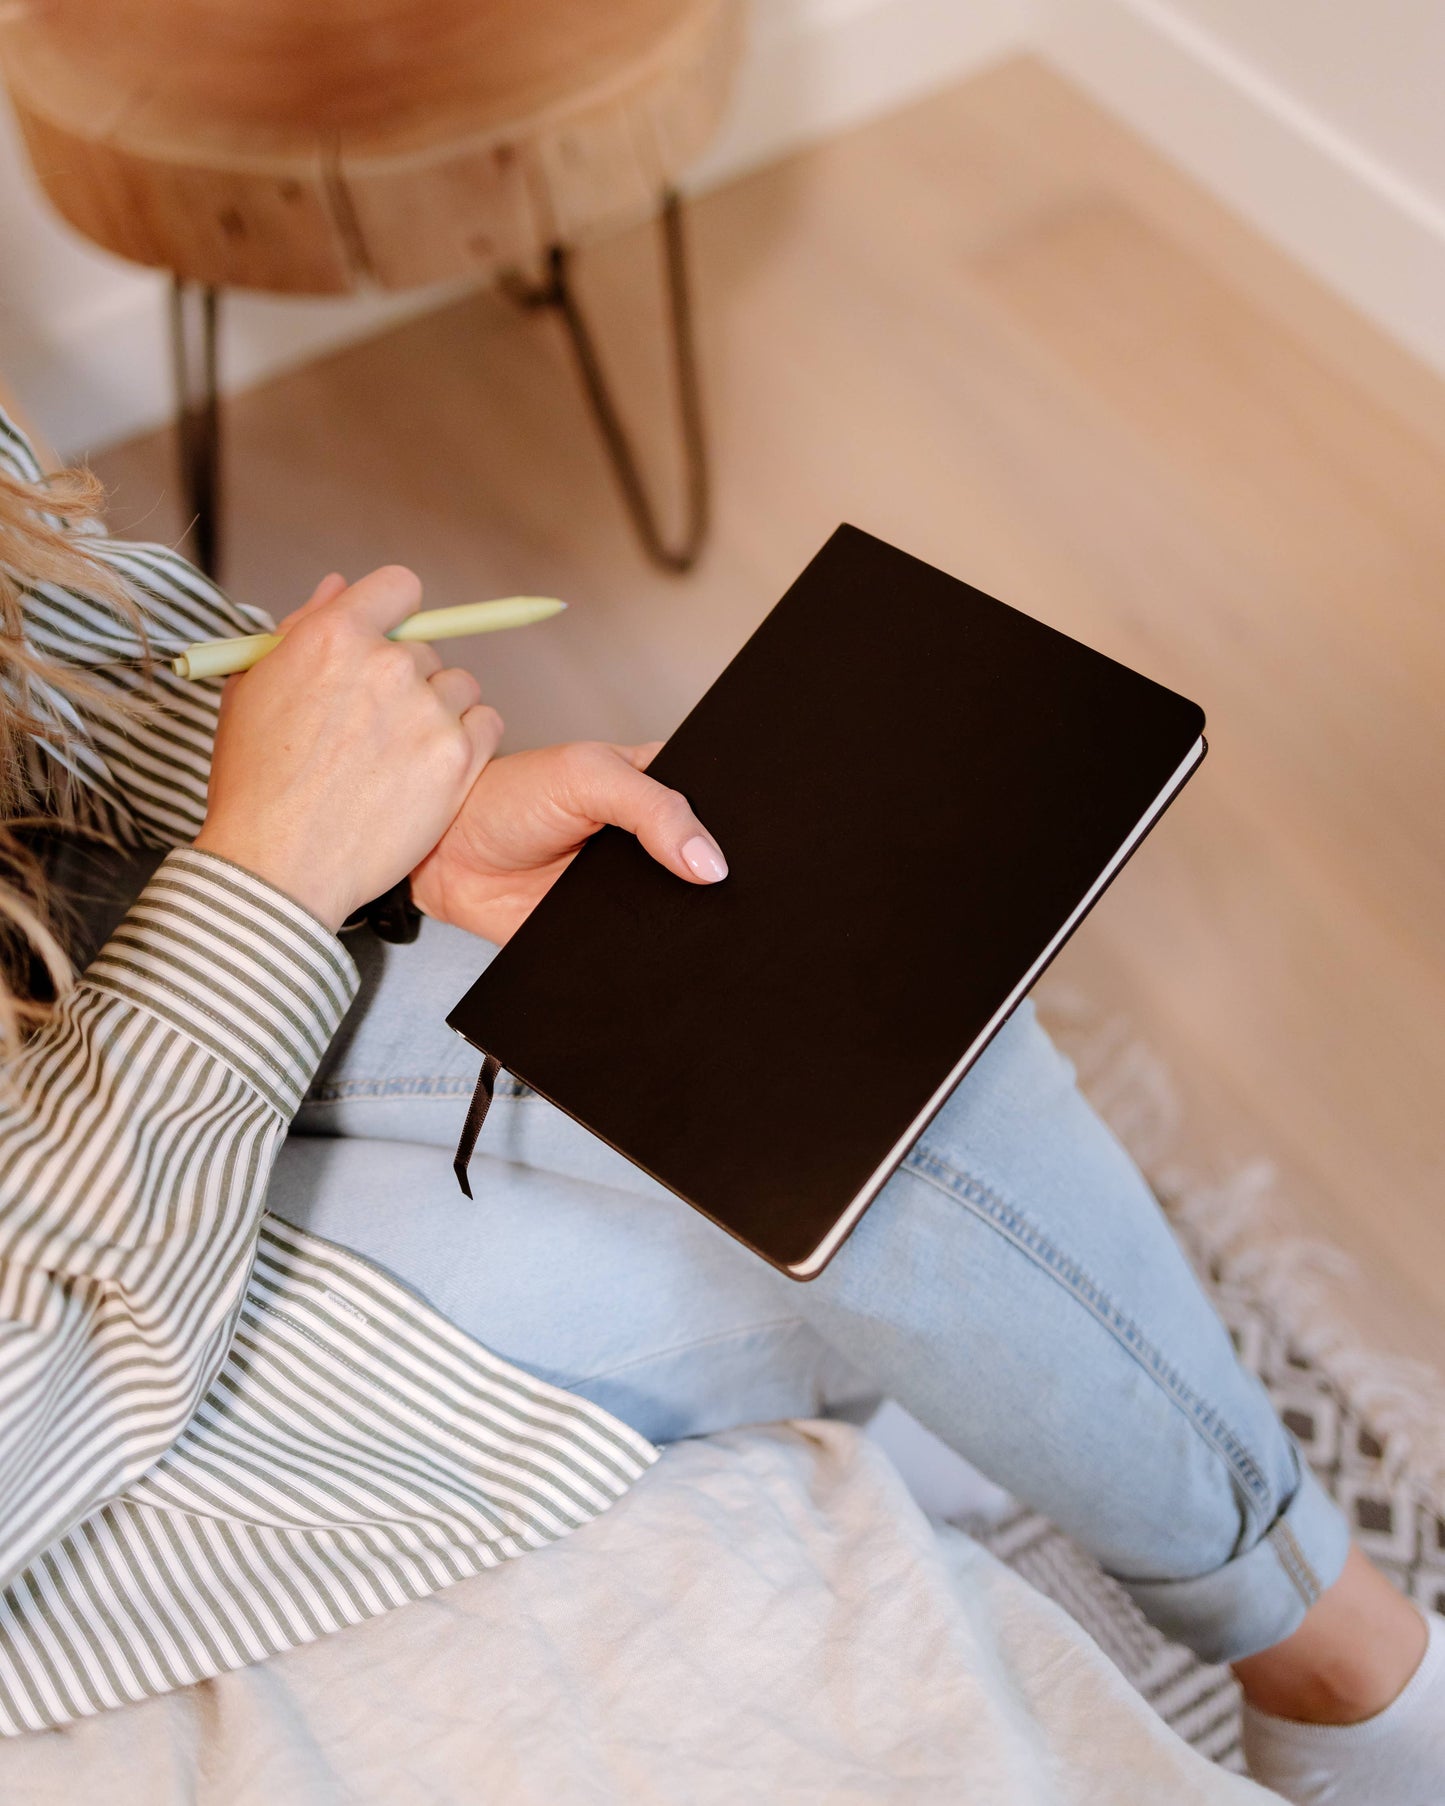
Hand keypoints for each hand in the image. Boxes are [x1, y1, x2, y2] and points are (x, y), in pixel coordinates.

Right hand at [195, 567, 502, 930]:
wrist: (280, 863)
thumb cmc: (257, 783)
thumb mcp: (254, 688)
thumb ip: (301, 629)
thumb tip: (339, 587)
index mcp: (333, 636)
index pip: (400, 586)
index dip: (394, 611)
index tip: (387, 638)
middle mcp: (387, 665)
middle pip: (426, 648)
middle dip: (405, 679)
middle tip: (372, 726)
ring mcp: (427, 711)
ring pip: (459, 686)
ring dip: (438, 711)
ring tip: (396, 754)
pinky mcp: (458, 758)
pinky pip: (488, 724)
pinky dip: (468, 742)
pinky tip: (428, 768)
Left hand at [410, 739, 727, 944]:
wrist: (448, 857)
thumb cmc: (507, 797)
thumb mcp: (586, 778)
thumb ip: (652, 809)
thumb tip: (709, 861)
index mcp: (658, 786)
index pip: (721, 802)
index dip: (741, 822)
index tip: (768, 840)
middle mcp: (654, 840)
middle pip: (711, 863)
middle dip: (724, 876)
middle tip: (733, 886)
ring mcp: (637, 888)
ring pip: (688, 910)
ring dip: (696, 918)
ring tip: (704, 920)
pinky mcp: (614, 931)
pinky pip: (651, 949)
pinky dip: (661, 954)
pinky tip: (669, 951)